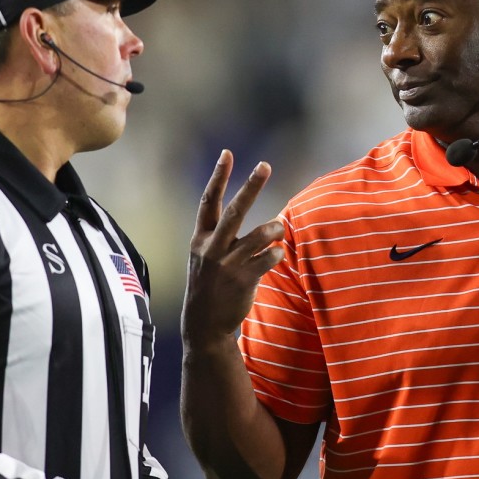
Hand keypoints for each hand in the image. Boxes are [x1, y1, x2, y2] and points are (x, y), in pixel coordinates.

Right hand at [183, 149, 284, 349]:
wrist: (204, 324)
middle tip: (264, 165)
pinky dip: (276, 254)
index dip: (218, 177)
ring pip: (259, 235)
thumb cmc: (210, 285)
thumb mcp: (205, 256)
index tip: (228, 153)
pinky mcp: (244, 280)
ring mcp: (228, 264)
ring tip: (278, 229)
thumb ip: (222, 235)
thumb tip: (247, 213)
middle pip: (234, 211)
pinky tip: (276, 256)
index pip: (208, 201)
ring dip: (274, 229)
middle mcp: (212, 248)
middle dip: (250, 186)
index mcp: (200, 239)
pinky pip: (269, 258)